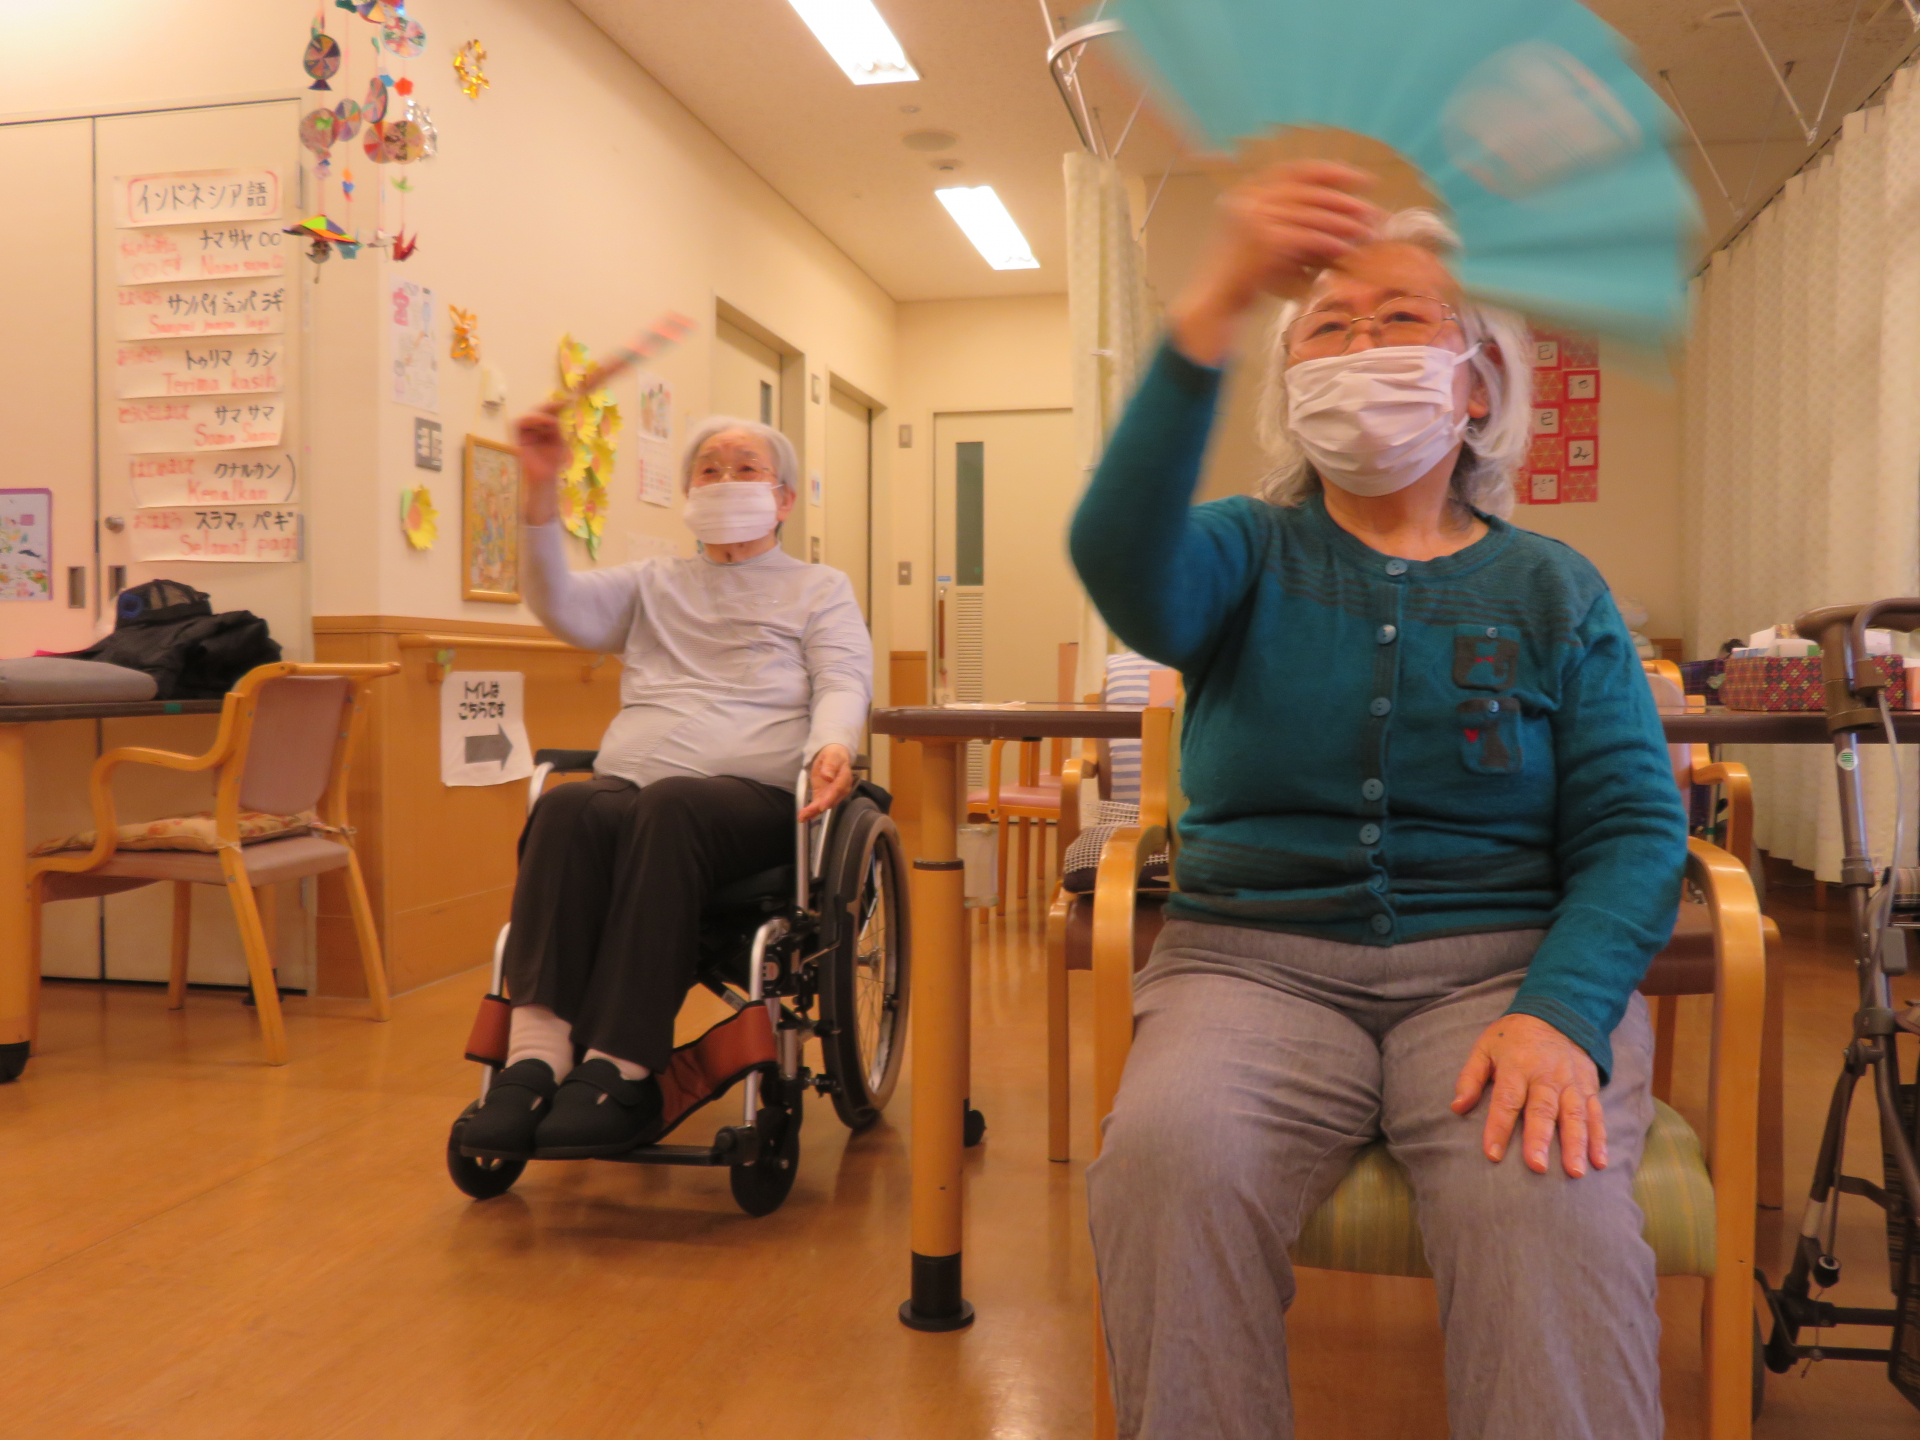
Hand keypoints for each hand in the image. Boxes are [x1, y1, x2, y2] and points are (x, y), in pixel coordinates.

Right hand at [512, 410, 568, 524]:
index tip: (567, 401)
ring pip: (528, 416)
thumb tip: (553, 417)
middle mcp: (535, 429)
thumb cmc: (553, 462)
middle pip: (538, 412)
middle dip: (548, 407)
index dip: (555, 406)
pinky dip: (530, 420)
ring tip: (551, 421)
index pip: (548, 414)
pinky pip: (520, 424)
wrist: (545, 477)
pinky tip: (543, 423)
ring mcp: (527, 434)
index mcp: (545, 429)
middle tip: (559, 405)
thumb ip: (556, 429)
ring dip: (540, 415)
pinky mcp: (519, 438)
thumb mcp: (559, 442)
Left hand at [799, 744, 854, 821]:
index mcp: (844, 778)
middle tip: (807, 814)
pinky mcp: (823, 796)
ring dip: (813, 812)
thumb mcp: (832, 756)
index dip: (830, 798)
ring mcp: (831, 794)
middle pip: (830, 801)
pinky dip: (810, 811)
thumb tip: (828, 776)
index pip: (838, 789)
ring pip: (823, 805)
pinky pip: (817, 805)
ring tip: (802, 817)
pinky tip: (802, 817)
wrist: (833, 757)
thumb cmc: (834, 756)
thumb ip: (830, 766)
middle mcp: (840, 790)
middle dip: (818, 808)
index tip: (822, 806)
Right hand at [1169, 160, 1384, 365]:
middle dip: (1344, 200)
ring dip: (1343, 222)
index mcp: (1245, 192)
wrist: (1212, 306)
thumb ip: (1293, 223)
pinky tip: (1347, 250)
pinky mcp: (1263, 240)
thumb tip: (1344, 215)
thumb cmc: (1239, 280)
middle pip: (1308, 191)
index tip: (1360, 178)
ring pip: (1311, 213)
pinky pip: (1306, 236)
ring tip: (1368, 232)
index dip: (1330, 171)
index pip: (1294, 170)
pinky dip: (1329, 242)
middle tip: (1373, 211)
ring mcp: (1253, 217)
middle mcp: (1247, 199)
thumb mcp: (1265, 242)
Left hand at [1451, 1013, 1606, 1178]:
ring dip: (1576, 1144)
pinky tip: (1599, 1161)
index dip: (1499, 1127)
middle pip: (1542, 1110)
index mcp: (1516, 1067)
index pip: (1506, 1101)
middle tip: (1537, 1167)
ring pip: (1574, 1115)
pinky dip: (1599, 1137)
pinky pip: (1596, 1113)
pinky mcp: (1589, 1086)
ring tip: (1575, 1172)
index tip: (1493, 1154)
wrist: (1556, 1013)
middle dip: (1539, 1139)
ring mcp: (1571, 1082)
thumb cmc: (1513, 1037)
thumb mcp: (1484, 1047)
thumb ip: (1470, 1077)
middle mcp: (1546, 1076)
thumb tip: (1457, 1107)